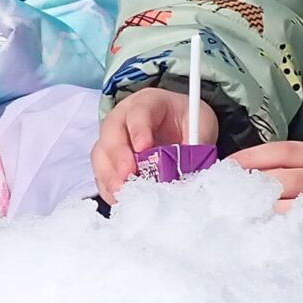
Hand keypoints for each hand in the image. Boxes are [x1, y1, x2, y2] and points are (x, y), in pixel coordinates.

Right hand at [92, 87, 219, 200]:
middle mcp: (123, 117)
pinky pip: (101, 175)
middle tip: (128, 175)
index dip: (139, 130)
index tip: (144, 148)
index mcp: (148, 102)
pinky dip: (109, 189)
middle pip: (110, 132)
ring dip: (109, 175)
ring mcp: (113, 139)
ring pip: (101, 154)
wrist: (180, 124)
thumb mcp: (201, 125)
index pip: (138, 112)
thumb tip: (191, 171)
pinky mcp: (110, 161)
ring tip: (123, 193)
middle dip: (117, 155)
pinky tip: (121, 200)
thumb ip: (197, 143)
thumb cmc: (187, 121)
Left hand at [228, 141, 302, 243]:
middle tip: (230, 194)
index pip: (285, 150)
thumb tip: (237, 175)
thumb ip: (285, 172)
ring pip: (301, 193)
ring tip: (244, 211)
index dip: (254, 156)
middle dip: (257, 183)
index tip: (227, 167)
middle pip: (289, 173)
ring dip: (269, 203)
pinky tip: (272, 227)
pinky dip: (292, 219)